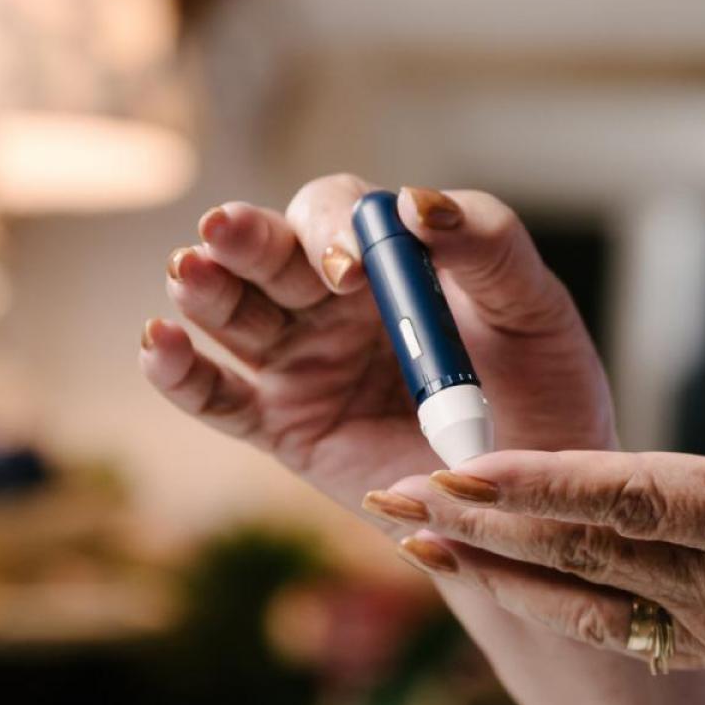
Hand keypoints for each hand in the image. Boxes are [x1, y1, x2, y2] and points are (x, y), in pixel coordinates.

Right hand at [139, 176, 613, 511]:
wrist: (542, 501)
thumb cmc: (546, 394)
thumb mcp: (535, 311)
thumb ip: (489, 246)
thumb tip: (417, 203)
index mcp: (394, 261)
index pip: (339, 214)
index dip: (332, 228)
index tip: (348, 272)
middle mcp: (335, 303)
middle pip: (271, 254)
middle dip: (247, 241)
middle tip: (225, 233)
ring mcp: (303, 363)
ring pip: (234, 315)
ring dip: (205, 292)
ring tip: (189, 274)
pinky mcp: (282, 427)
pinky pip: (218, 399)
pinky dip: (180, 373)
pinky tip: (159, 345)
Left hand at [364, 411, 704, 704]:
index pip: (629, 495)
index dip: (538, 479)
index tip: (460, 463)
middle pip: (580, 548)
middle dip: (478, 521)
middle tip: (391, 493)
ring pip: (583, 595)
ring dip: (492, 568)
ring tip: (416, 541)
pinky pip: (620, 626)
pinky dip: (550, 604)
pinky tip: (504, 586)